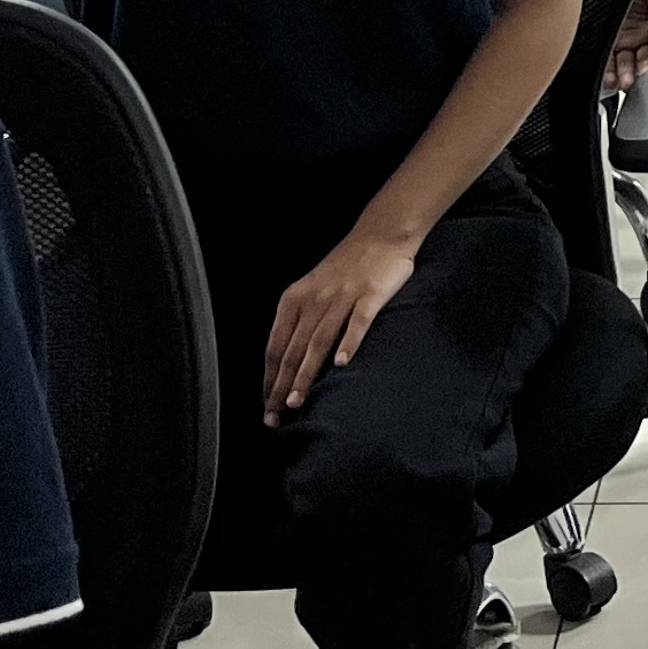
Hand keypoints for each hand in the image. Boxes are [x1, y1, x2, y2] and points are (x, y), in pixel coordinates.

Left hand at [263, 227, 418, 422]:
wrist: (380, 234)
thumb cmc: (346, 266)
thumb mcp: (312, 290)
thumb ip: (301, 322)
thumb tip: (287, 363)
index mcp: (294, 299)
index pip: (275, 346)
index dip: (269, 378)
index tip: (267, 405)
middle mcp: (314, 299)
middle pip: (293, 349)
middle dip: (281, 386)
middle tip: (276, 415)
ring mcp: (343, 297)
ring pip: (318, 341)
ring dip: (305, 373)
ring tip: (298, 400)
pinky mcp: (370, 294)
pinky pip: (357, 322)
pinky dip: (348, 342)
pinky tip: (342, 364)